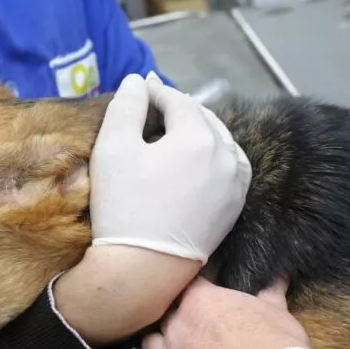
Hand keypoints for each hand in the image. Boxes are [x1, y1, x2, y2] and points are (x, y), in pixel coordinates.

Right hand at [91, 72, 251, 263]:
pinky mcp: (236, 206)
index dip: (157, 91)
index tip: (142, 87)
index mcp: (198, 137)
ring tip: (178, 130)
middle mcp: (226, 155)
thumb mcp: (113, 147)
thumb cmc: (124, 205)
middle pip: (204, 118)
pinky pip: (231, 167)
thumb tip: (139, 81)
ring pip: (222, 141)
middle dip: (181, 109)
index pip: (178, 101)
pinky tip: (200, 158)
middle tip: (157, 106)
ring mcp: (236, 183)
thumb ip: (126, 106)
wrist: (144, 266)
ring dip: (202, 129)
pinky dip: (217, 154)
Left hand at [143, 277, 310, 348]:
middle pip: (163, 318)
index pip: (186, 287)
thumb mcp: (277, 313)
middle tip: (196, 335)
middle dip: (176, 325)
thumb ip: (269, 294)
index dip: (195, 296)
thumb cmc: (275, 345)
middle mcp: (176, 328)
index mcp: (200, 301)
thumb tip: (277, 277)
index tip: (206, 304)